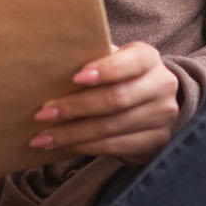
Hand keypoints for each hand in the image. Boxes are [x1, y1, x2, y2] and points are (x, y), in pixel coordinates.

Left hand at [27, 42, 179, 165]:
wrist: (151, 102)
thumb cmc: (119, 76)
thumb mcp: (112, 61)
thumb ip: (92, 59)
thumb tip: (53, 65)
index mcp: (148, 58)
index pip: (131, 63)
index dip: (105, 70)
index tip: (75, 77)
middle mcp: (161, 86)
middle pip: (116, 99)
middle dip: (75, 107)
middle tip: (43, 114)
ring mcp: (161, 116)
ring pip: (111, 128)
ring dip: (72, 134)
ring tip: (43, 137)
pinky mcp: (155, 142)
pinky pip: (114, 147)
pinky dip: (84, 147)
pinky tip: (63, 146)